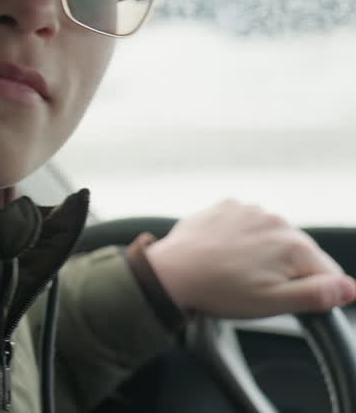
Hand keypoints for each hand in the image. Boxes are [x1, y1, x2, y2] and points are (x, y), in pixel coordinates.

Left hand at [145, 199, 355, 318]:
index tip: (282, 297)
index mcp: (294, 245)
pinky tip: (225, 253)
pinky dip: (242, 237)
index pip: (327, 272)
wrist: (170, 272)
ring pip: (273, 237)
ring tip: (237, 271)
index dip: (310, 290)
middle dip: (286, 271)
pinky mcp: (228, 205)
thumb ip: (317, 294)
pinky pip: (247, 224)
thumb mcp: (273, 303)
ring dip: (264, 253)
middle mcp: (277, 220)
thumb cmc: (219, 290)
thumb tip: (350, 288)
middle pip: (299, 253)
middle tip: (254, 286)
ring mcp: (250, 209)